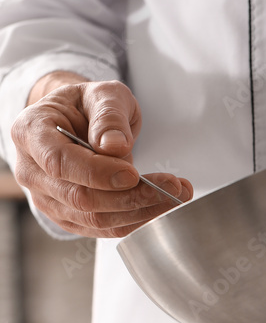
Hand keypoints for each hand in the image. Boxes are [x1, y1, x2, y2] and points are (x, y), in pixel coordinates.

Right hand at [11, 73, 192, 236]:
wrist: (77, 121)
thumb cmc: (87, 106)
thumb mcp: (102, 94)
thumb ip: (109, 115)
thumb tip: (114, 146)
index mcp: (31, 132)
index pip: (60, 163)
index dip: (97, 173)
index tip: (133, 174)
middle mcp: (32, 171)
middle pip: (80, 197)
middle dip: (130, 196)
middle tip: (172, 186)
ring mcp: (47, 199)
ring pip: (95, 218)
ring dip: (141, 210)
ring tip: (177, 193)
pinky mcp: (69, 216)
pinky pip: (104, 227)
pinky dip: (137, 219)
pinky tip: (162, 205)